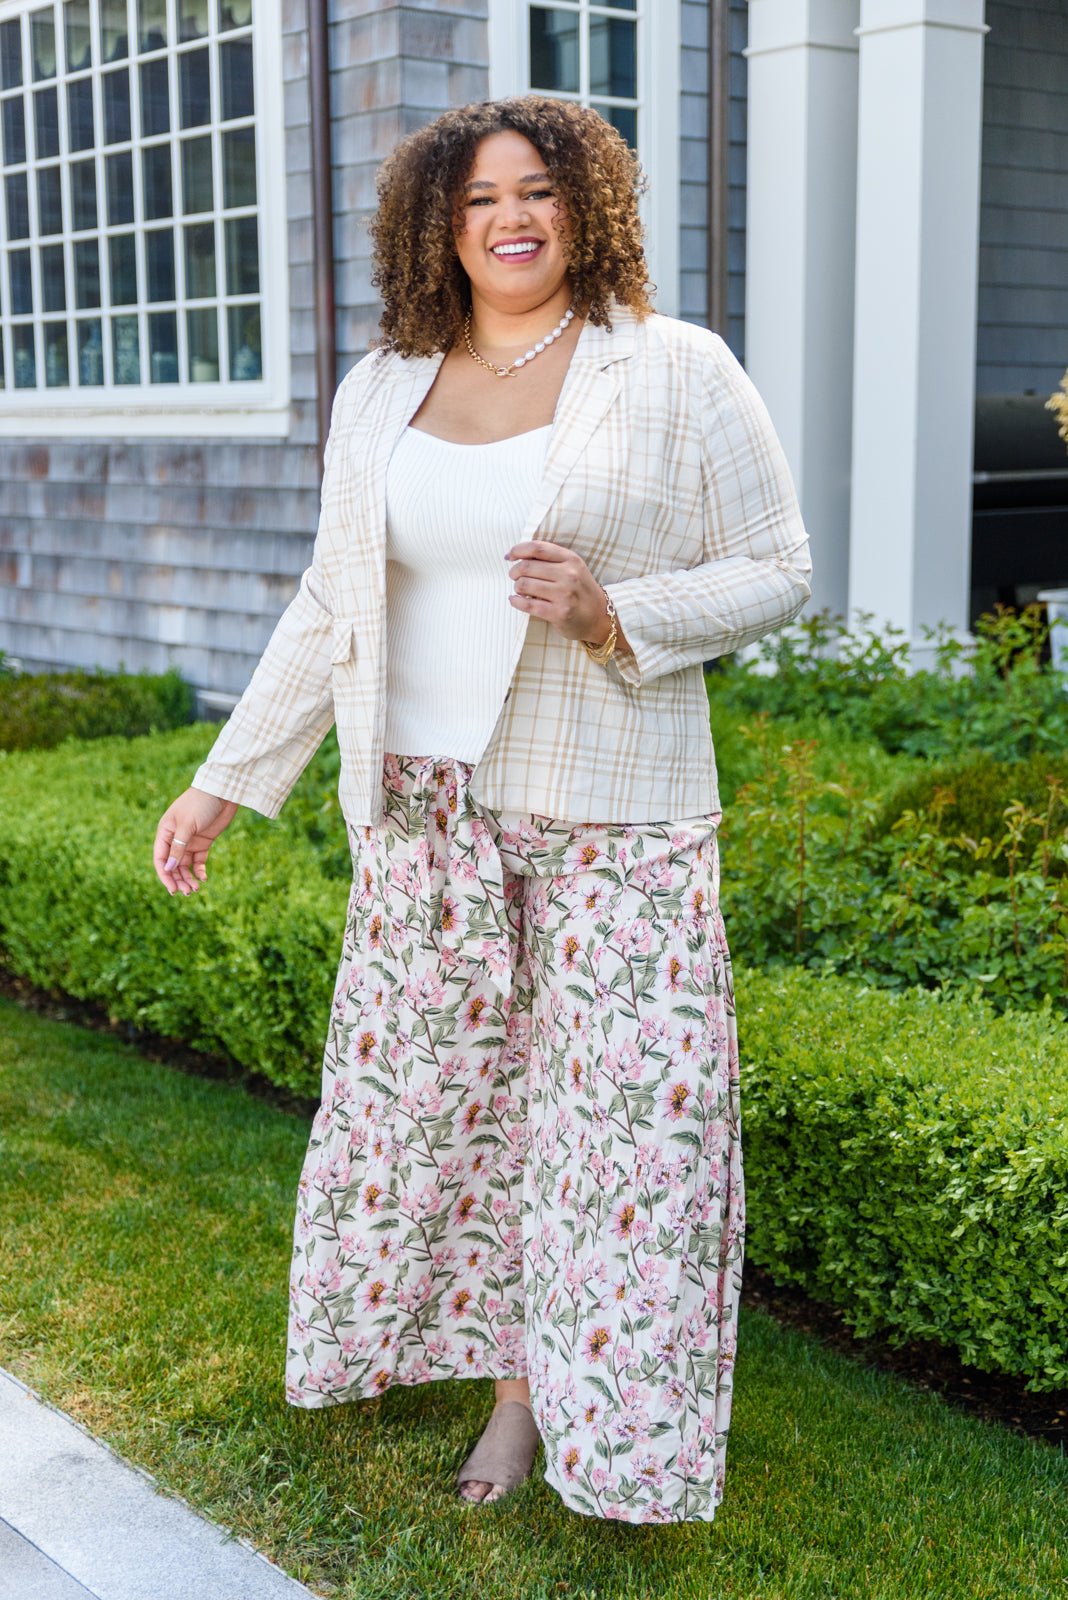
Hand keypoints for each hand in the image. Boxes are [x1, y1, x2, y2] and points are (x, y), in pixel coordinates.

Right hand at [153, 787, 239, 896]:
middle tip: (187, 893)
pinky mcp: (203, 842)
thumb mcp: (187, 825)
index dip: (165, 875)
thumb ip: (178, 847)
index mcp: (165, 832)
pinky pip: (198, 861)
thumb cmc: (200, 803)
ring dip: (188, 878)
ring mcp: (189, 841)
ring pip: (185, 866)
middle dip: (178, 880)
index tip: (172, 889)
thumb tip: (169, 868)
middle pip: (173, 865)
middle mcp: (175, 839)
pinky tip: (203, 878)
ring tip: (195, 889)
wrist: (222, 792)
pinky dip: (199, 871)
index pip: (161, 858)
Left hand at [504, 539, 629, 650]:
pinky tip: (514, 600)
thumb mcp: (572, 568)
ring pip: (525, 585)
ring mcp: (564, 595)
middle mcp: (569, 575)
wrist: (599, 617)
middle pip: (527, 567)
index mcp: (571, 559)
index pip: (537, 548)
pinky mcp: (559, 613)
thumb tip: (517, 555)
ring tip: (520, 590)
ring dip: (517, 587)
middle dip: (514, 572)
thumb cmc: (580, 591)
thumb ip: (550, 560)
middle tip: (514, 577)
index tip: (509, 556)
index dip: (518, 550)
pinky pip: (528, 605)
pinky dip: (516, 601)